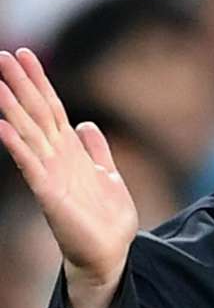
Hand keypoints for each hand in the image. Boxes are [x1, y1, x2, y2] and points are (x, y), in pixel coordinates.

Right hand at [0, 49, 137, 307]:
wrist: (110, 252)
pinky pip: (31, 166)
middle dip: (21, 85)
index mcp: (70, 151)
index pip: (52, 108)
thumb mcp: (107, 173)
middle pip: (37, 113)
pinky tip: (2, 127)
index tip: (25, 55)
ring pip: (29, 134)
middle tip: (2, 56)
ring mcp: (51, 174)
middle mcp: (57, 158)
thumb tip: (87, 124)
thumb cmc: (106, 217)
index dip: (40, 82)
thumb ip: (96, 149)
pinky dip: (18, 146)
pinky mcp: (50, 194)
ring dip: (13, 109)